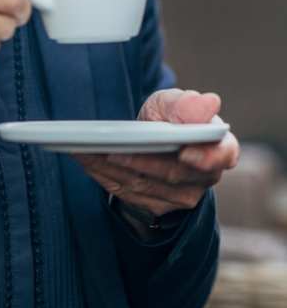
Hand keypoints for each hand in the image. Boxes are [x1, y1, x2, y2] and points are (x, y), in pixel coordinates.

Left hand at [76, 88, 239, 217]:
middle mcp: (204, 177)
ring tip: (87, 149)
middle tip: (112, 148)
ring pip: (146, 185)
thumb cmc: (168, 117)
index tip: (185, 153)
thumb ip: (185, 104)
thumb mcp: (172, 103)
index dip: (206, 157)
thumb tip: (208, 102)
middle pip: (173, 174)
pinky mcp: (156, 206)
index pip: (222, 155)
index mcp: (219, 147)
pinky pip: (127, 193)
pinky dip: (103, 174)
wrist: (152, 139)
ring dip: (113, 167)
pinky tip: (85, 158)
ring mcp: (181, 196)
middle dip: (140, 161)